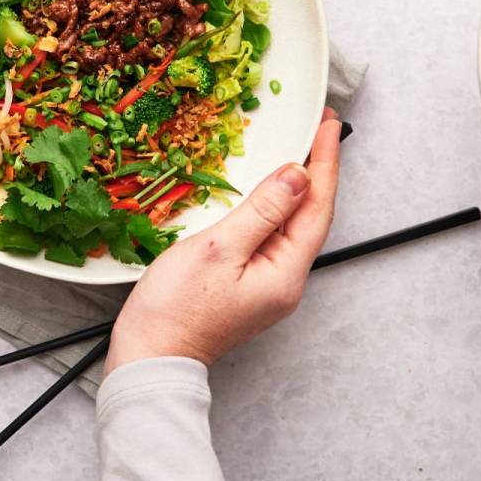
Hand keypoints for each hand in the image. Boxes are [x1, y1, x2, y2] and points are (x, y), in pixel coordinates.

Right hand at [105, 108, 342, 374]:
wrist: (152, 356)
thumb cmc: (176, 309)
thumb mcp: (220, 248)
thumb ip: (263, 210)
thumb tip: (298, 176)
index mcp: (285, 273)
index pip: (317, 207)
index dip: (324, 162)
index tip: (328, 124)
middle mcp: (286, 281)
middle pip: (310, 216)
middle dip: (316, 170)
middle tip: (316, 128)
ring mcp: (269, 285)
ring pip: (291, 225)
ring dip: (295, 187)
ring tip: (297, 149)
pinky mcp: (249, 285)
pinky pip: (272, 236)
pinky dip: (273, 207)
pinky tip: (265, 191)